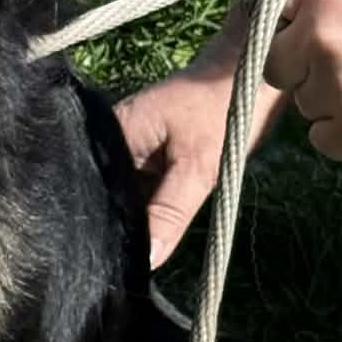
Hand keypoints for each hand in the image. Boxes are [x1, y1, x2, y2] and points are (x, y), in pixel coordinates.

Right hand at [116, 68, 232, 268]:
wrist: (249, 70)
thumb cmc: (222, 109)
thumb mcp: (198, 168)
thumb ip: (169, 213)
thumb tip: (146, 260)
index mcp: (111, 137)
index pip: (93, 194)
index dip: (101, 230)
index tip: (109, 266)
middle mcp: (109, 142)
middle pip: (104, 198)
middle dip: (117, 230)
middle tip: (123, 270)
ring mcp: (125, 149)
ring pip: (122, 198)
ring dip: (133, 222)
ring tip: (136, 256)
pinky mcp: (142, 156)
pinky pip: (136, 191)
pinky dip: (147, 210)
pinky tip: (152, 232)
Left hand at [267, 0, 341, 160]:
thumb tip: (303, 4)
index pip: (278, 11)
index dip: (296, 23)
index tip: (310, 30)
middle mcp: (321, 35)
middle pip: (277, 62)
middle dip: (302, 66)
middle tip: (341, 66)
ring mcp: (335, 86)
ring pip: (305, 102)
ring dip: (331, 100)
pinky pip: (322, 139)